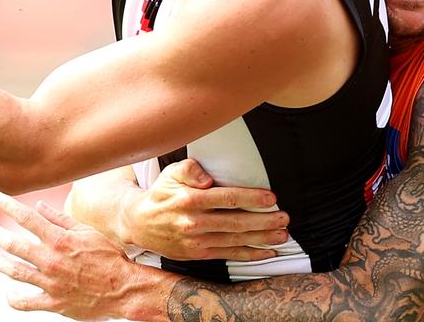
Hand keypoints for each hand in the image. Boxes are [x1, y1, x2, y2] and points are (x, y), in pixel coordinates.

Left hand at [0, 191, 169, 320]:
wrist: (123, 289)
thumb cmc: (108, 257)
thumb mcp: (87, 232)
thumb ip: (61, 219)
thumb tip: (39, 206)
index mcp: (59, 239)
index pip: (26, 218)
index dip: (6, 205)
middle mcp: (50, 259)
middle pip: (13, 244)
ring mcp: (50, 282)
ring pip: (14, 271)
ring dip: (0, 262)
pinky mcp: (53, 302)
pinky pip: (25, 302)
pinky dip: (14, 298)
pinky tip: (10, 293)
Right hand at [120, 159, 287, 260]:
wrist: (139, 223)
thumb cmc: (161, 193)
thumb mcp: (171, 173)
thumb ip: (190, 169)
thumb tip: (208, 177)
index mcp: (190, 200)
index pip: (227, 199)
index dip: (252, 198)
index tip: (272, 198)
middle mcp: (194, 222)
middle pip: (236, 222)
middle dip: (264, 221)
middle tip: (285, 218)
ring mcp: (197, 241)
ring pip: (235, 240)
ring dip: (262, 239)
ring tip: (282, 235)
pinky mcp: (198, 254)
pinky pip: (229, 254)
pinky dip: (250, 254)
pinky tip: (267, 252)